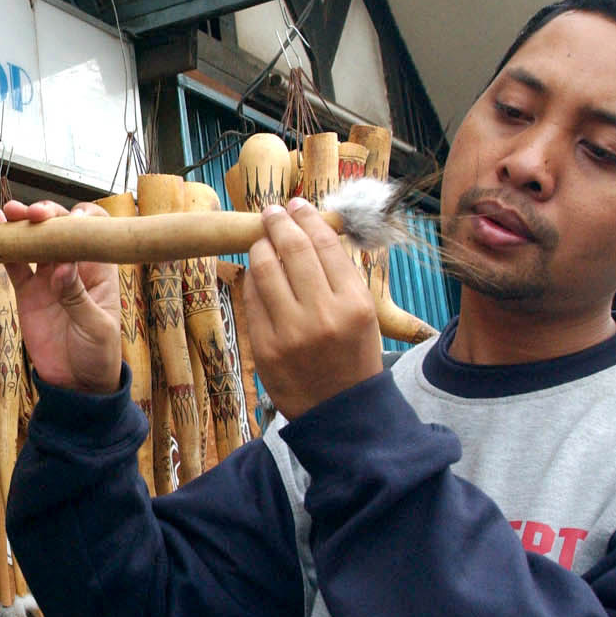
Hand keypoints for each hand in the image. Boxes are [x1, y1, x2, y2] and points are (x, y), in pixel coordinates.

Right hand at [0, 200, 121, 394]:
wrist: (76, 383)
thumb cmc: (99, 354)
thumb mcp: (95, 328)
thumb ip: (77, 298)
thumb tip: (60, 267)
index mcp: (98, 269)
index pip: (93, 231)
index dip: (83, 219)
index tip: (71, 219)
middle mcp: (73, 266)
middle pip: (58, 229)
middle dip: (46, 215)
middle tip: (32, 214)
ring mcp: (47, 277)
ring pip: (34, 241)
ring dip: (21, 224)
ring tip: (7, 213)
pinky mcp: (27, 292)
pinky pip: (14, 265)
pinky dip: (4, 249)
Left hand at [242, 197, 381, 419]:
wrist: (339, 411)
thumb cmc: (353, 356)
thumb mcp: (364, 314)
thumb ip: (340, 275)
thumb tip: (310, 231)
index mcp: (354, 304)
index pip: (325, 245)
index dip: (307, 219)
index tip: (297, 205)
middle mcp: (322, 315)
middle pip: (293, 250)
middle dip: (279, 223)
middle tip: (272, 211)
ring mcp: (290, 332)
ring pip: (265, 269)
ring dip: (260, 247)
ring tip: (262, 239)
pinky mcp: (265, 347)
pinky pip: (252, 299)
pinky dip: (252, 279)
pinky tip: (256, 270)